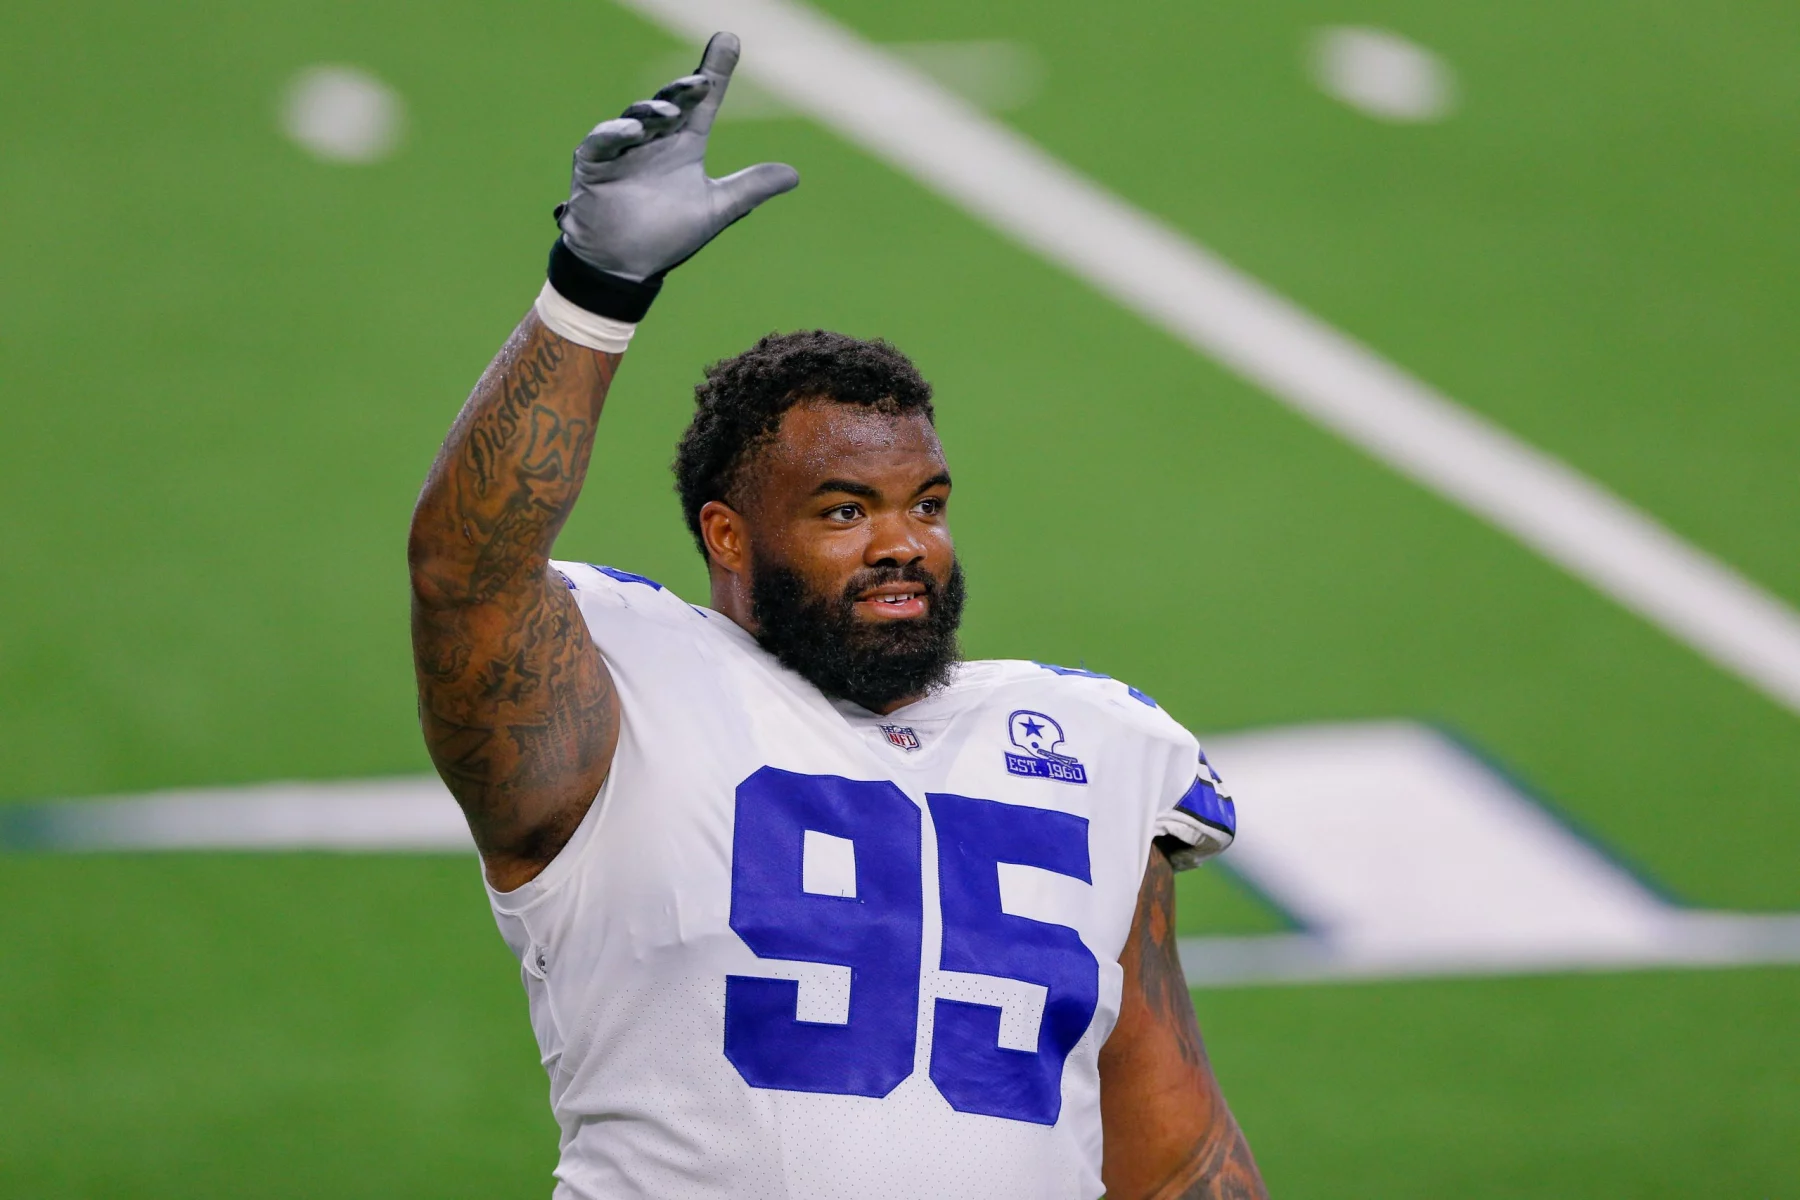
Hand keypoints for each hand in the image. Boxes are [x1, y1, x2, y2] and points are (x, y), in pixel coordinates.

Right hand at [557, 32, 798, 281]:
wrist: (625, 266)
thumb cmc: (667, 235)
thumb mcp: (717, 208)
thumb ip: (750, 187)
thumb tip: (795, 175)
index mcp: (683, 143)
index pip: (702, 101)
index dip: (716, 71)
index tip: (730, 42)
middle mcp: (654, 139)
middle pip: (671, 102)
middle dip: (685, 89)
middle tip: (703, 82)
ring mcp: (622, 148)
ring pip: (637, 117)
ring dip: (653, 112)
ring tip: (670, 115)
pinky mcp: (594, 162)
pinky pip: (602, 141)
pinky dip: (616, 135)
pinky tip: (633, 133)